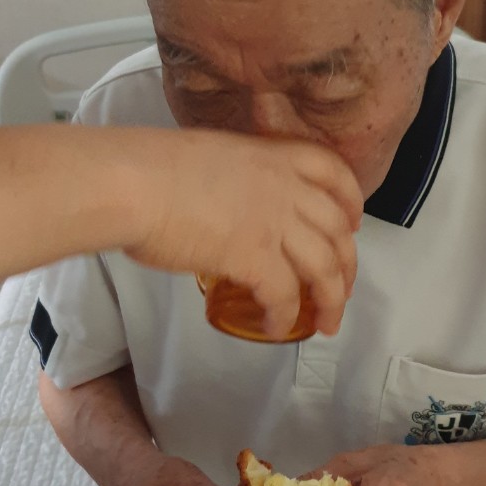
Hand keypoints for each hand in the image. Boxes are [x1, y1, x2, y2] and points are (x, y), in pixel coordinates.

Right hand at [126, 130, 362, 338]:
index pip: (333, 172)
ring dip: (331, 300)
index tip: (354, 223)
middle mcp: (283, 187)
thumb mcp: (210, 159)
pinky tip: (276, 329)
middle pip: (337, 229)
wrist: (131, 182)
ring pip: (324, 267)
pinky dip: (285, 317)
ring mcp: (273, 221)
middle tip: (343, 289)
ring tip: (326, 323)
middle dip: (347, 265)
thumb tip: (225, 209)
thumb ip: (234, 182)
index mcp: (272, 156)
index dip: (351, 201)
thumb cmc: (150, 168)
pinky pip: (285, 295)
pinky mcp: (254, 256)